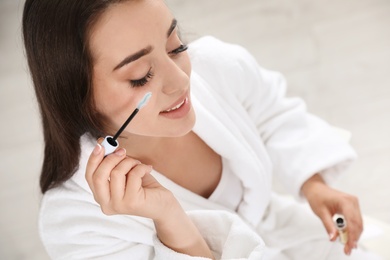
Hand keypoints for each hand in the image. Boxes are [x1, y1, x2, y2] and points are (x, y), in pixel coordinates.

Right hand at [85, 141, 213, 258]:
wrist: (163, 205)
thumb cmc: (143, 187)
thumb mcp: (125, 172)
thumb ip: (113, 161)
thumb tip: (101, 142)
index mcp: (101, 197)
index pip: (89, 176)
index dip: (93, 159)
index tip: (101, 144)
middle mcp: (106, 204)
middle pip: (98, 176)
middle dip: (110, 158)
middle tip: (122, 151)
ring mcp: (119, 205)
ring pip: (116, 173)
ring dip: (129, 162)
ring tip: (138, 164)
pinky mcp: (132, 202)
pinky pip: (133, 175)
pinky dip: (142, 167)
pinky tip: (148, 169)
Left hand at [301, 174, 361, 255]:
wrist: (316, 188)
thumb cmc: (317, 197)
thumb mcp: (321, 212)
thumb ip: (328, 225)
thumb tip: (333, 238)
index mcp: (345, 201)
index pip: (352, 221)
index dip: (352, 235)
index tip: (349, 246)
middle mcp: (352, 201)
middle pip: (357, 224)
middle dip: (354, 237)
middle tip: (348, 249)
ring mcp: (354, 203)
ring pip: (358, 223)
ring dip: (354, 235)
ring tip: (347, 245)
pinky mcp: (353, 206)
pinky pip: (355, 220)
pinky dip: (352, 229)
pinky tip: (348, 237)